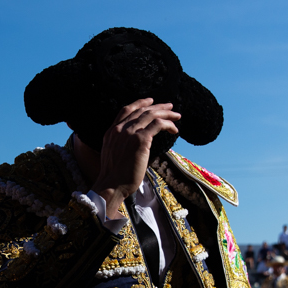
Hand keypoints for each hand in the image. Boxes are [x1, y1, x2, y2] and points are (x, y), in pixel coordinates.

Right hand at [91, 99, 179, 218]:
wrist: (111, 185)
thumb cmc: (114, 177)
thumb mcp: (112, 154)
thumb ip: (121, 144)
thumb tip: (134, 144)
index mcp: (112, 132)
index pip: (127, 110)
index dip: (140, 103)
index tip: (150, 101)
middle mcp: (120, 129)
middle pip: (142, 110)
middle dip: (158, 107)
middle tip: (170, 107)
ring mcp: (130, 133)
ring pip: (151, 115)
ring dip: (166, 114)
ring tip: (176, 116)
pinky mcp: (140, 140)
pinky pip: (158, 125)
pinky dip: (168, 125)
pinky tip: (174, 130)